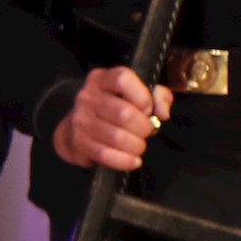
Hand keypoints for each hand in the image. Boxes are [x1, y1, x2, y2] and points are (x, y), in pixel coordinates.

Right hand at [52, 67, 169, 173]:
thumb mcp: (136, 92)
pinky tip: (133, 160)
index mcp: (102, 79)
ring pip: (116, 137)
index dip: (142, 98)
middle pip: (123, 113)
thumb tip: (162, 113)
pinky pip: (105, 154)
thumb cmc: (114, 106)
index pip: (123, 81)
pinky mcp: (78, 142)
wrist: (78, 125)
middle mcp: (87, 97)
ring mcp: (80, 120)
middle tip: (147, 132)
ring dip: (136, 146)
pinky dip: (124, 161)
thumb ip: (157, 96)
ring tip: (139, 146)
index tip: (148, 110)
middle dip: (143, 128)